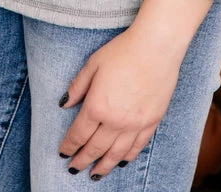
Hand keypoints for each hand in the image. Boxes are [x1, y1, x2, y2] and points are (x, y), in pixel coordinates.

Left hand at [57, 25, 182, 178]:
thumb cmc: (123, 51)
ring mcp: (135, 124)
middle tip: (74, 168)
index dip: (69, 146)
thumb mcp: (93, 63)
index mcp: (97, 106)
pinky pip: (137, 147)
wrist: (156, 47)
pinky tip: (121, 162)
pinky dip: (127, 157)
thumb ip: (78, 86)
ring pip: (116, 154)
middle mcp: (115, 120)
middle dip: (82, 160)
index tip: (63, 153)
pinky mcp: (152, 122)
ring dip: (103, 166)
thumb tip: (65, 104)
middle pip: (95, 148)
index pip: (78, 134)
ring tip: (95, 174)